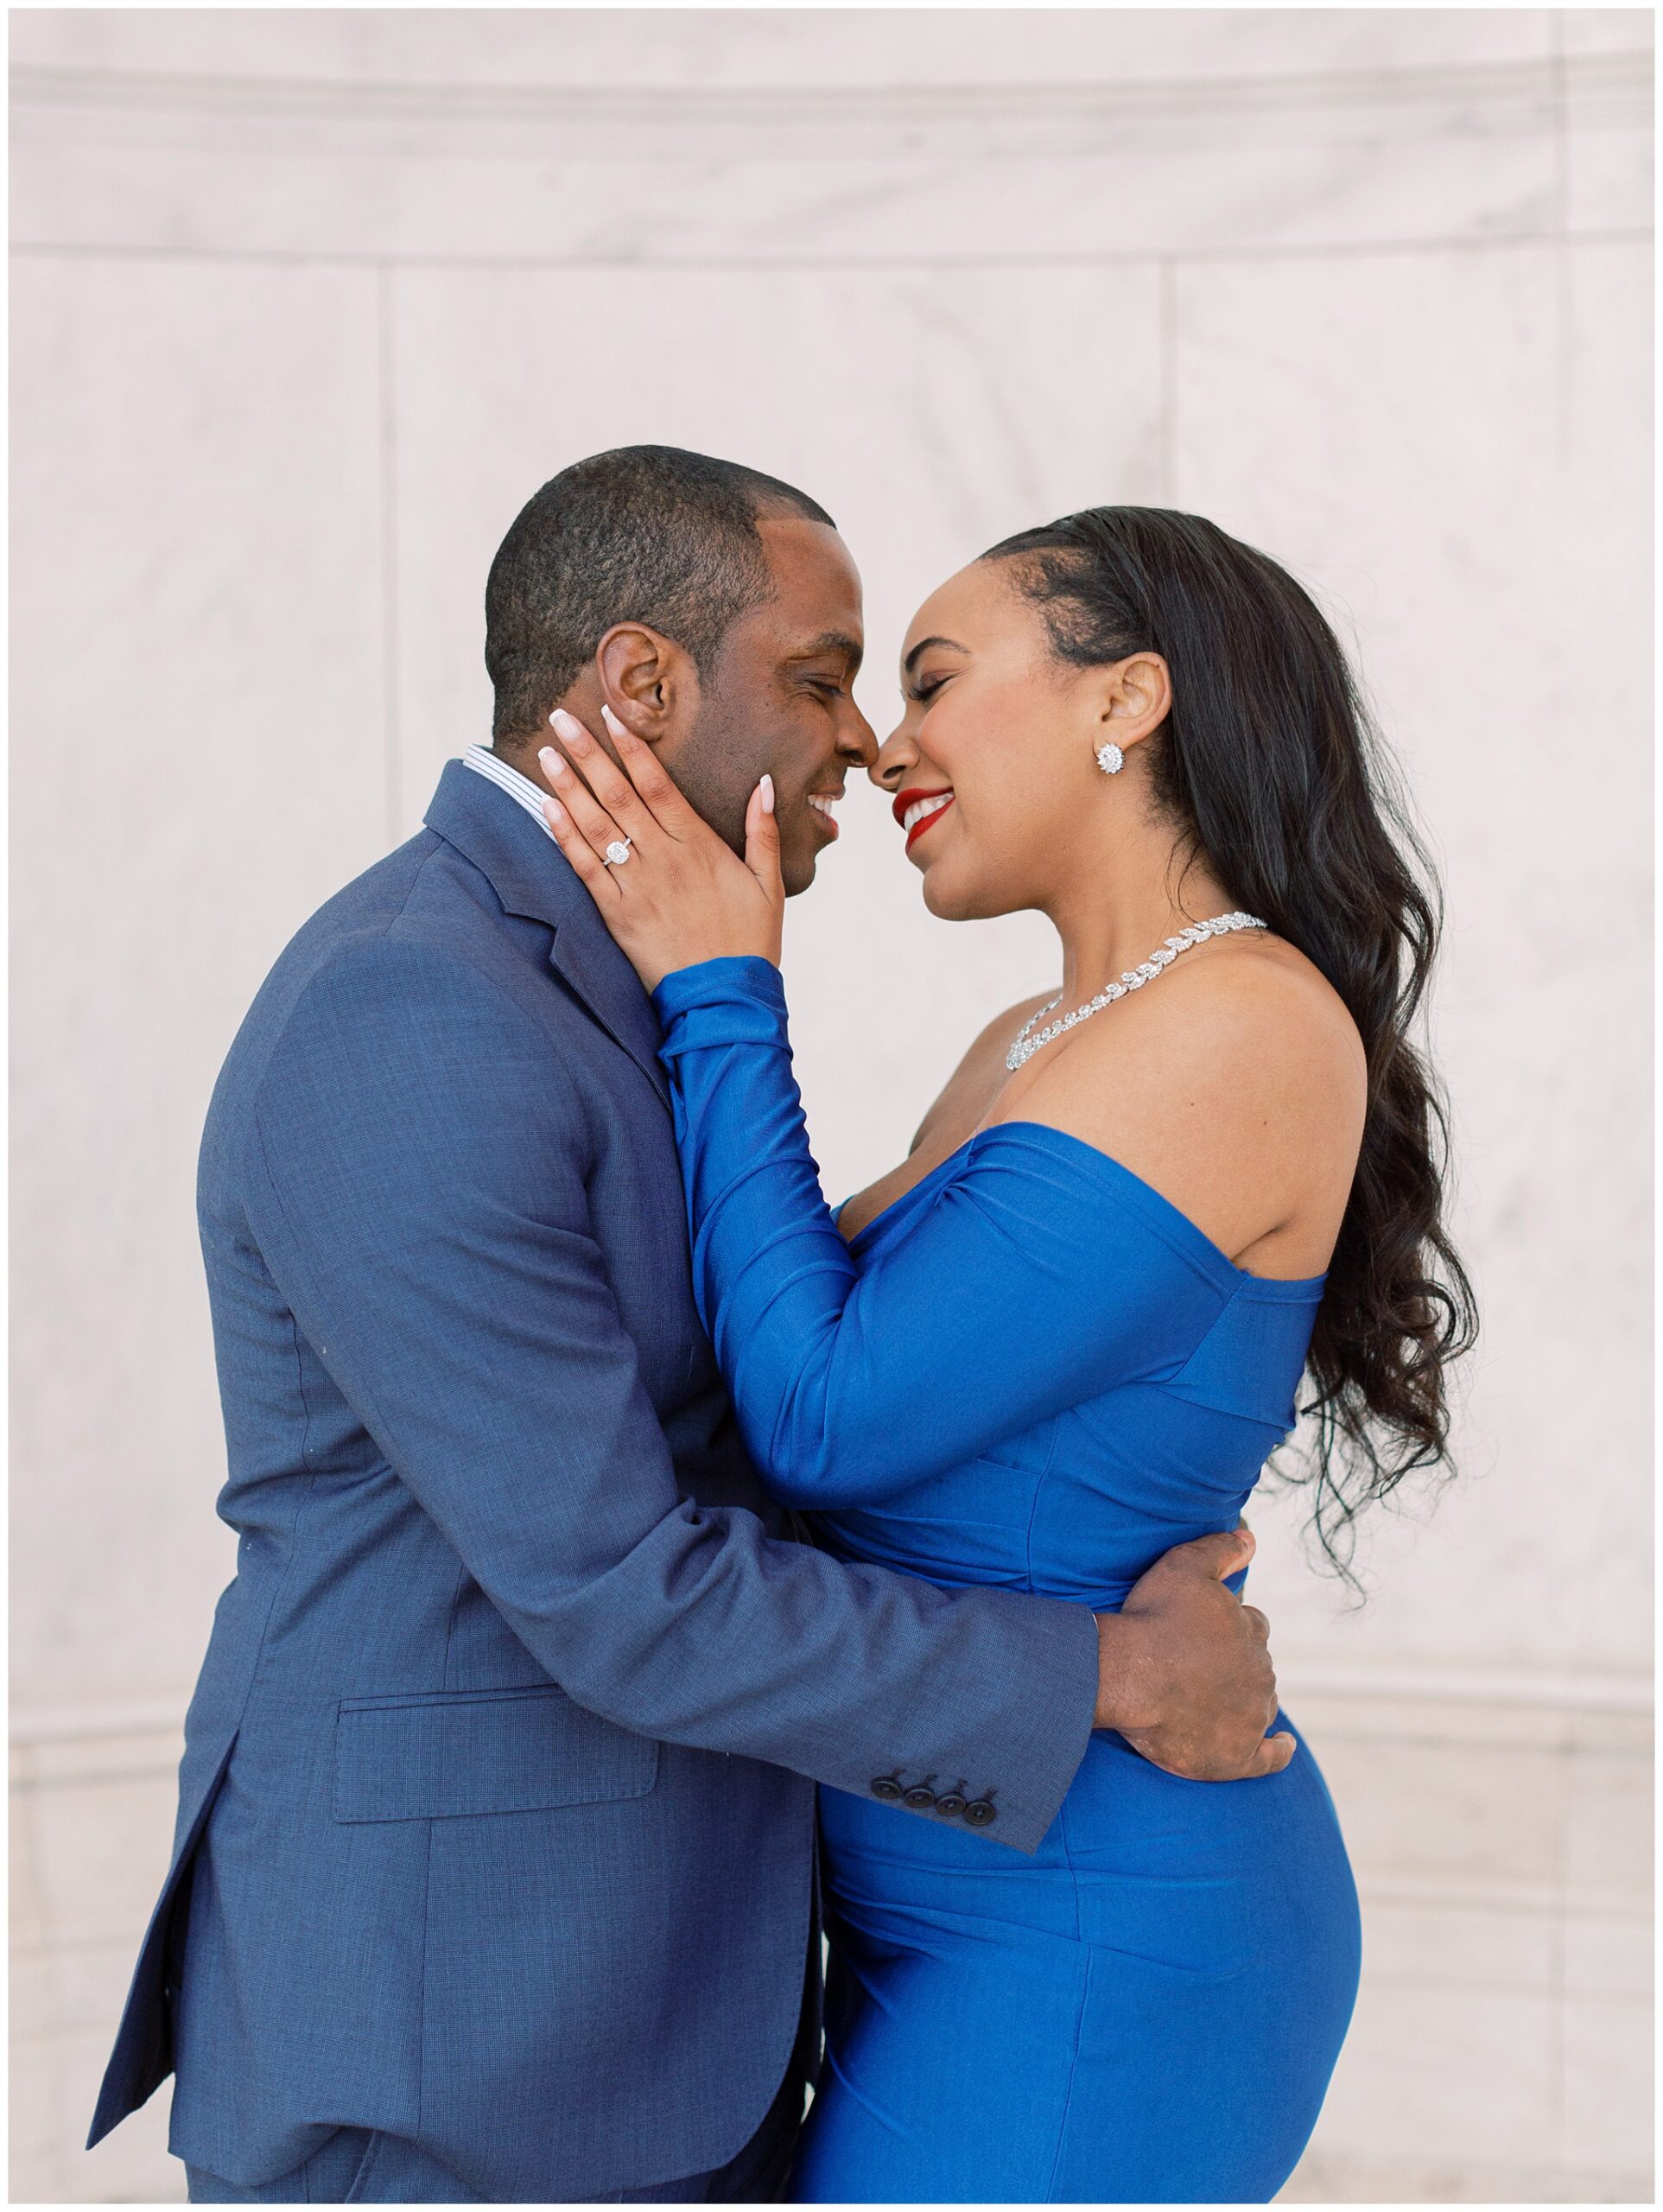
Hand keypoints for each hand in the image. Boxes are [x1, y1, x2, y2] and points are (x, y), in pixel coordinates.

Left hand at [537, 705, 783, 990]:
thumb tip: (765, 783)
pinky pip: (585, 868)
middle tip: (560, 718)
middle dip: (587, 753)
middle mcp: (664, 858)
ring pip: (596, 824)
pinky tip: (546, 807)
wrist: (725, 1000)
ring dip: (568, 785)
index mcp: (699, 846)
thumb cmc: (751, 943)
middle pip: (618, 793)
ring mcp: (637, 886)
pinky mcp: (617, 914)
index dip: (631, 747)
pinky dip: (565, 836)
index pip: (658, 784)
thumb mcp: (770, 884)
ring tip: (546, 753)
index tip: (609, 715)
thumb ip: (764, 831)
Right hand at [1091, 1523, 1295, 1780]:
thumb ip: (1222, 1549)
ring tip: (1212, 1701)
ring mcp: (1251, 1716)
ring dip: (1245, 1701)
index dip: (1227, 1629)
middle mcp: (1261, 1673)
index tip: (1201, 1634)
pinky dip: (1278, 1750)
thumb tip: (1252, 1539)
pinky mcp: (1238, 1756)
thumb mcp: (1184, 1566)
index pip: (1252, 1626)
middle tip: (1195, 1667)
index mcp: (1251, 1631)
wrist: (1128, 1676)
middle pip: (1255, 1666)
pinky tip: (1281, 1744)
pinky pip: (1270, 1757)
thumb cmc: (1152, 1620)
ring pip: (1259, 1705)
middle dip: (1234, 1664)